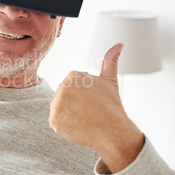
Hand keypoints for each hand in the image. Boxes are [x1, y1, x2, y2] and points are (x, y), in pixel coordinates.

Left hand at [49, 43, 143, 172]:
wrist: (112, 131)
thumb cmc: (111, 106)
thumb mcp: (110, 80)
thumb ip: (110, 60)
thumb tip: (119, 44)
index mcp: (74, 75)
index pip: (70, 88)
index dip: (81, 97)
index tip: (91, 102)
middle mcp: (63, 87)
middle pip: (63, 98)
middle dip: (73, 105)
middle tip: (88, 112)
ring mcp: (57, 104)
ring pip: (59, 110)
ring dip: (68, 116)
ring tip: (83, 119)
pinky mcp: (54, 119)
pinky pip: (56, 123)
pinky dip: (65, 127)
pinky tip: (77, 127)